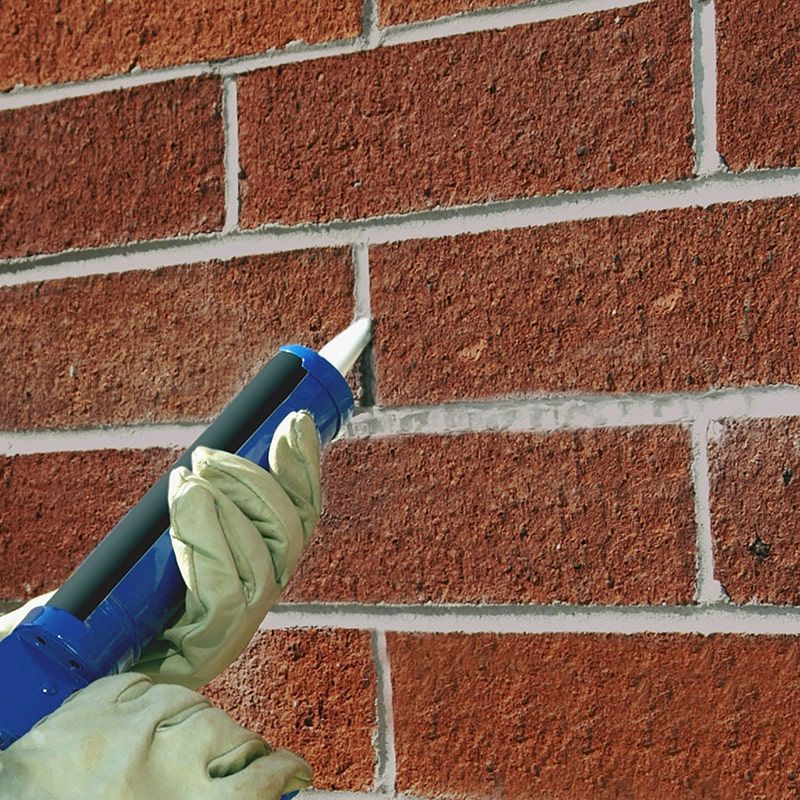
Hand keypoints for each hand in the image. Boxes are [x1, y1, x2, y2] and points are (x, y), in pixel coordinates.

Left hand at [0, 673, 311, 799]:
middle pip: (230, 735)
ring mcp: (126, 729)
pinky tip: (141, 713)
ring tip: (180, 739)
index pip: (259, 780)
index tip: (294, 769)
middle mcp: (161, 765)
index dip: (285, 770)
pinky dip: (145, 696)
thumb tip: (248, 790)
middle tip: (239, 756)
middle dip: (241, 745)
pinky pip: (138, 684)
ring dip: (192, 719)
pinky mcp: (92, 707)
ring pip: (191, 702)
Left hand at [133, 410, 320, 688]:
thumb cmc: (117, 584)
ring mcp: (234, 630)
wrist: (75, 654)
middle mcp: (258, 596)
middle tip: (205, 457)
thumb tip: (212, 451)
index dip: (304, 469)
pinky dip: (211, 544)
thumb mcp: (164, 527)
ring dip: (228, 512)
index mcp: (258, 561)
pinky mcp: (204, 653)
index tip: (294, 421)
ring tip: (185, 482)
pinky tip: (187, 511)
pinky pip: (226, 594)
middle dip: (254, 484)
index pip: (302, 515)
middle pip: (291, 536)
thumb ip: (199, 498)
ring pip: (263, 564)